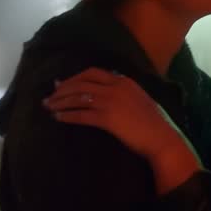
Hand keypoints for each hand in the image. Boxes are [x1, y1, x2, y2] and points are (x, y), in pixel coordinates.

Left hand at [44, 68, 183, 159]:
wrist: (161, 138)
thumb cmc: (153, 122)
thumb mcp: (139, 98)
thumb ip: (124, 91)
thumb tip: (104, 92)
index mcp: (124, 81)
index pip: (92, 72)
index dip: (74, 77)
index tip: (62, 83)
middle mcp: (115, 87)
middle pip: (81, 82)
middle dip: (62, 89)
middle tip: (50, 97)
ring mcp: (111, 102)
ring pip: (78, 97)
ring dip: (60, 102)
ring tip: (49, 107)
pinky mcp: (107, 119)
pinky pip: (81, 115)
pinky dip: (67, 116)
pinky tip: (58, 118)